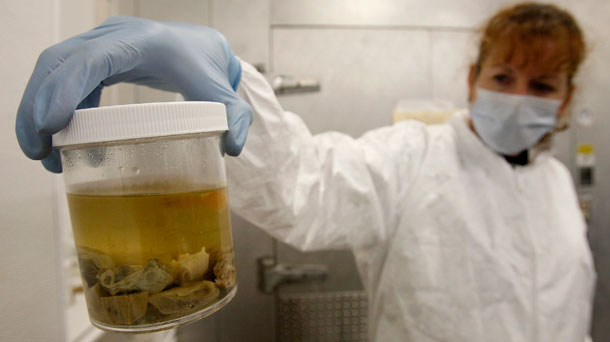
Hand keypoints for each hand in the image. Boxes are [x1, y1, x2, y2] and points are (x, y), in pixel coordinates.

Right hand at [16, 16, 251, 172]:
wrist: (200, 46)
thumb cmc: (206, 66)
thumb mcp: (222, 93)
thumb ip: (235, 116)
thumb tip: (231, 147)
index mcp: (141, 43)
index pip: (92, 59)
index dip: (65, 88)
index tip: (49, 126)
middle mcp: (113, 38)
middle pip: (59, 63)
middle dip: (38, 105)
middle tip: (39, 152)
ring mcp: (100, 45)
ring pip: (54, 70)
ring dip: (40, 110)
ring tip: (45, 156)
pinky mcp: (95, 59)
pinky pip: (66, 79)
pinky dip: (57, 109)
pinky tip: (64, 143)